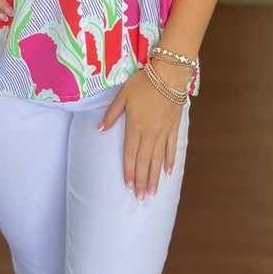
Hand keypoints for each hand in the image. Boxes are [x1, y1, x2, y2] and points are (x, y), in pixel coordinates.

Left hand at [99, 66, 187, 200]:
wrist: (169, 75)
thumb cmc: (143, 83)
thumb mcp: (123, 95)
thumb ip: (111, 114)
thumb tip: (99, 129)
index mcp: (134, 126)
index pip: (130, 154)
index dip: (129, 171)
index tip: (128, 186)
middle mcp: (149, 133)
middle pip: (144, 161)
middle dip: (141, 181)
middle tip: (141, 198)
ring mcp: (163, 132)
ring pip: (157, 159)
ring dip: (154, 177)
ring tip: (153, 193)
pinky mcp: (173, 128)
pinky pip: (171, 148)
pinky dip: (170, 161)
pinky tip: (168, 173)